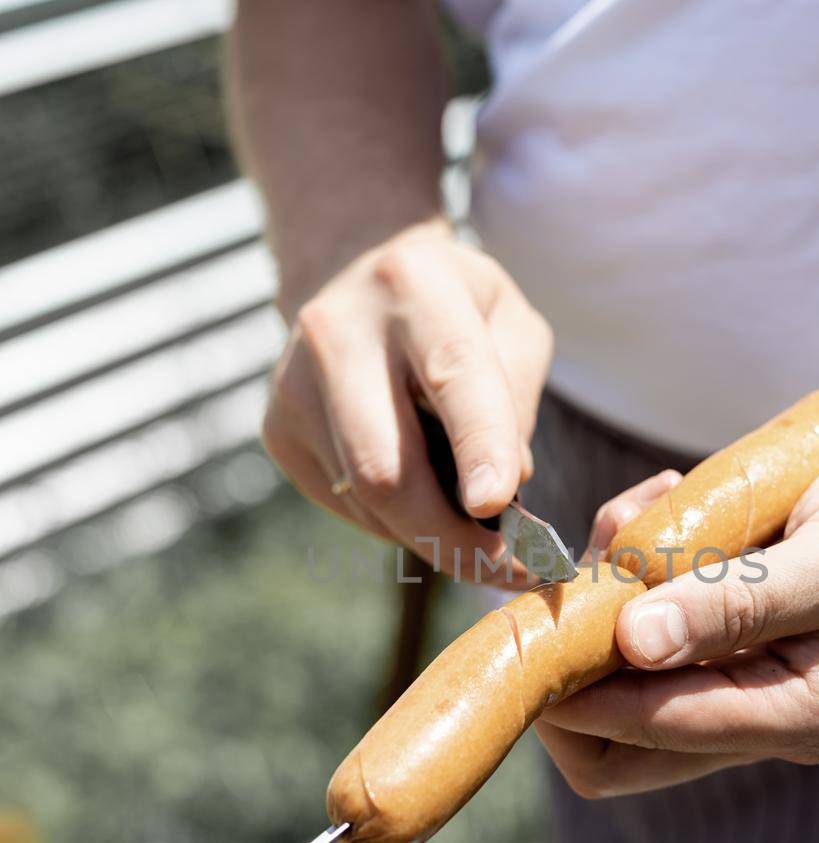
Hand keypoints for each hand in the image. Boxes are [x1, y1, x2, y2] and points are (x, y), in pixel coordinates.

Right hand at [262, 219, 552, 576]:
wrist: (351, 270)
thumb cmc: (454, 307)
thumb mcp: (510, 320)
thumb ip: (517, 397)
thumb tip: (502, 488)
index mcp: (414, 287)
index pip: (452, 376)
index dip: (478, 447)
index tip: (498, 507)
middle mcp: (338, 332)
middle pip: (386, 468)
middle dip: (450, 538)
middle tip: (508, 571)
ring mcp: (293, 385)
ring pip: (366, 500)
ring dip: (432, 532)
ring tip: (476, 527)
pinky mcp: (276, 431)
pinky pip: (347, 506)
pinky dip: (396, 519)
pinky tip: (420, 492)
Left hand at [538, 434, 818, 797]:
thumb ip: (739, 603)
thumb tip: (635, 643)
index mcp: (797, 716)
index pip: (647, 736)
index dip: (576, 688)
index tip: (533, 624)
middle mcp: (760, 716)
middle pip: (616, 742)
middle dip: (576, 657)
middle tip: (576, 570)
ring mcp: (741, 682)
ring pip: (625, 676)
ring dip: (607, 598)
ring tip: (638, 513)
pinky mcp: (728, 643)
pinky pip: (651, 629)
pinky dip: (635, 570)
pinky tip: (662, 505)